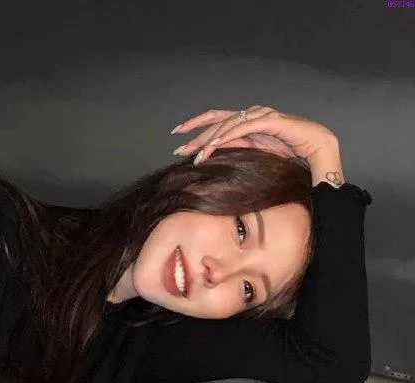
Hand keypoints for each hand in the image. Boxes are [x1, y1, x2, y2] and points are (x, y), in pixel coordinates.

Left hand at [171, 105, 337, 164]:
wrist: (316, 146)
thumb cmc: (287, 152)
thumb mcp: (254, 154)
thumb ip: (235, 150)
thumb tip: (213, 156)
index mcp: (245, 121)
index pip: (216, 119)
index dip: (196, 125)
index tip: (177, 134)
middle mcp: (250, 114)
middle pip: (217, 121)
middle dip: (196, 136)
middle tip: (180, 148)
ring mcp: (260, 115)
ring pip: (228, 123)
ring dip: (211, 139)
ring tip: (198, 154)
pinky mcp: (271, 121)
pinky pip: (245, 127)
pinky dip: (229, 134)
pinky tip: (216, 143)